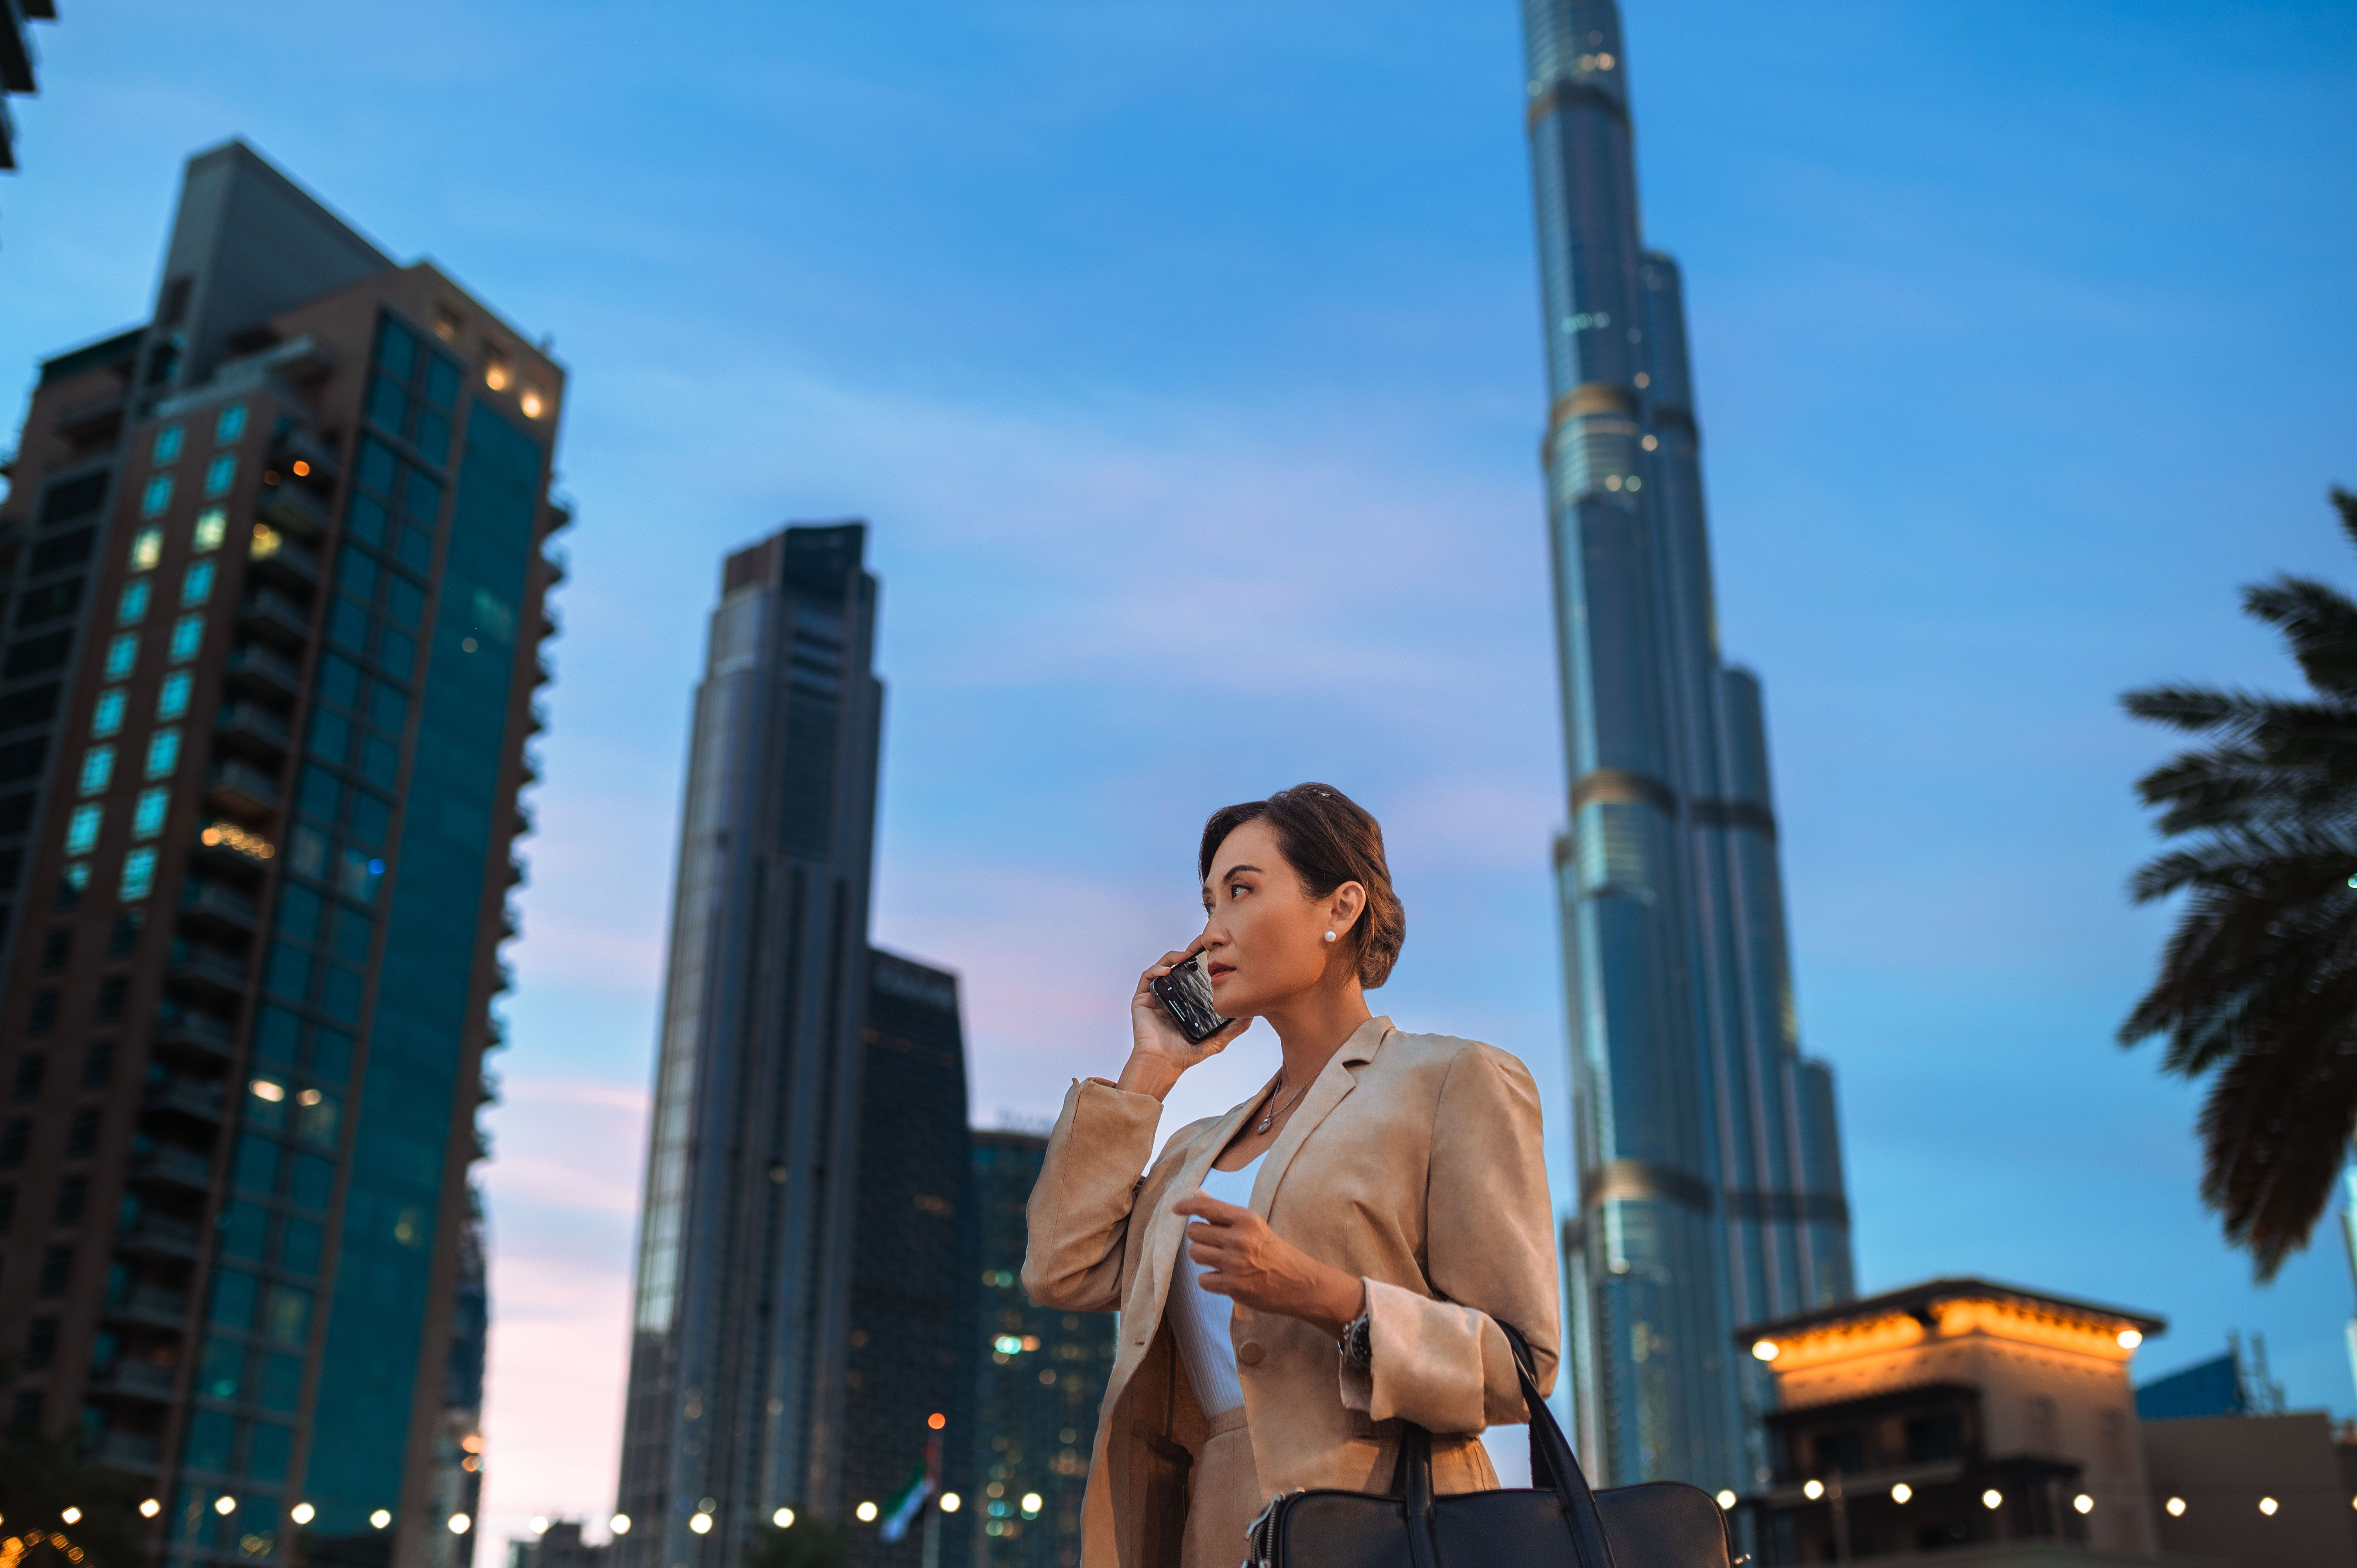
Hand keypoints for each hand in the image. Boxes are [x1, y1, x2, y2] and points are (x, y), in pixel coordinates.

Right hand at [1119, 947, 1248, 1100]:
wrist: (1164, 1063)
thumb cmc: (1186, 1053)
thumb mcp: (1218, 1039)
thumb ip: (1235, 1027)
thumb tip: (1252, 1014)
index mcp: (1187, 1001)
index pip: (1194, 976)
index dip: (1201, 963)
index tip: (1212, 954)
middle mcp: (1172, 996)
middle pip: (1178, 968)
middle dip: (1188, 955)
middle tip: (1199, 948)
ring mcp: (1156, 996)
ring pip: (1163, 968)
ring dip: (1172, 958)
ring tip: (1183, 956)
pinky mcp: (1142, 999)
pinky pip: (1147, 978)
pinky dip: (1156, 970)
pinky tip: (1166, 970)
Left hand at [1172, 1190, 1366, 1337]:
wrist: (1300, 1283)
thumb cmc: (1275, 1252)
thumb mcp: (1254, 1226)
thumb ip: (1224, 1213)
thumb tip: (1197, 1194)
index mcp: (1246, 1219)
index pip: (1206, 1207)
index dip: (1186, 1205)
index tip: (1175, 1208)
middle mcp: (1239, 1239)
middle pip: (1194, 1231)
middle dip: (1200, 1237)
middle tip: (1215, 1244)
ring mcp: (1235, 1264)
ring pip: (1195, 1254)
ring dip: (1203, 1257)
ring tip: (1220, 1261)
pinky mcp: (1233, 1286)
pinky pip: (1203, 1280)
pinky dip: (1210, 1280)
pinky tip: (1225, 1279)